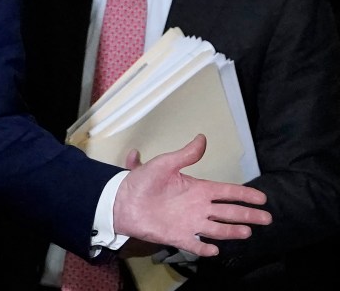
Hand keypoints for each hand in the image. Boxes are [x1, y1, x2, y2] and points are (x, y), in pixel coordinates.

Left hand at [113, 134, 270, 256]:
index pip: (226, 192)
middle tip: (267, 218)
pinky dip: (204, 249)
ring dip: (232, 232)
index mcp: (197, 189)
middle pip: (228, 212)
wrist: (120, 200)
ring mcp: (189, 223)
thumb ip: (185, 155)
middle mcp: (197, 207)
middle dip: (248, 215)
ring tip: (247, 232)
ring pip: (217, 229)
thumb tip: (202, 138)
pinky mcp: (177, 236)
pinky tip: (215, 250)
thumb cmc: (141, 181)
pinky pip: (194, 245)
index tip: (262, 198)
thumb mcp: (164, 164)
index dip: (244, 195)